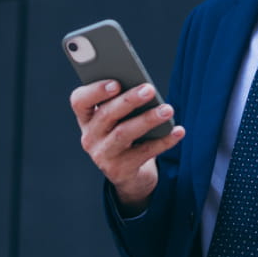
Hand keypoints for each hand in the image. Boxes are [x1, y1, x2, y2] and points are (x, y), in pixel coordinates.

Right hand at [69, 80, 184, 214]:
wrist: (128, 174)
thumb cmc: (125, 134)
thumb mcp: (120, 118)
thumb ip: (124, 102)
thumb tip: (145, 88)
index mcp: (86, 118)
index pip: (79, 101)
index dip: (95, 91)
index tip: (115, 82)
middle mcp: (89, 136)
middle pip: (106, 115)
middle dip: (129, 100)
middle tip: (149, 89)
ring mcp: (103, 155)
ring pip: (124, 133)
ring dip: (147, 119)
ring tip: (168, 109)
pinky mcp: (120, 170)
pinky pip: (144, 152)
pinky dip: (164, 141)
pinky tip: (178, 131)